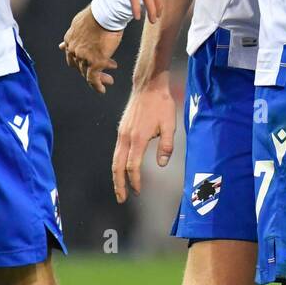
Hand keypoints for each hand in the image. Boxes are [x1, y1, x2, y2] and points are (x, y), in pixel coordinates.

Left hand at [60, 6, 123, 92]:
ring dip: (100, 77)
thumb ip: (76, 32)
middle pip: (80, 66)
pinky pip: (93, 79)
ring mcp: (83, 57)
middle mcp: (74, 50)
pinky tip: (102, 90)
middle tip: (103, 73)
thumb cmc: (99, 14)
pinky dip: (97, 86)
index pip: (71, 55)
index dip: (80, 60)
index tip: (86, 63)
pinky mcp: (94, 62)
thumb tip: (69, 39)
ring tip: (110, 80)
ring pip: (88, 73)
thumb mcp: (82, 22)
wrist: (106, 14)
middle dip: (91, 70)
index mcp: (70, 39)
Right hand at [111, 72, 177, 202]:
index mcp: (138, 138)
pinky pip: (116, 151)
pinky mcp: (122, 129)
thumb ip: (166, 145)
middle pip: (117, 166)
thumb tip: (161, 164)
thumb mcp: (170, 124)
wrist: (148, 86)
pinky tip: (122, 169)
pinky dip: (117, 163)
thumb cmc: (162, 104)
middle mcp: (126, 137)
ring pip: (114, 159)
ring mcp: (122, 132)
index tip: (138, 191)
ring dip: (116, 175)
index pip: (132, 166)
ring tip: (120, 188)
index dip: (134, 180)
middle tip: (121, 198)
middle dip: (119, 184)